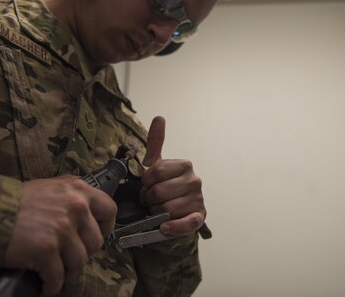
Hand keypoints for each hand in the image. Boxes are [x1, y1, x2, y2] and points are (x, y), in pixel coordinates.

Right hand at [2, 175, 116, 296]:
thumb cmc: (13, 201)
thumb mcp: (48, 187)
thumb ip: (70, 195)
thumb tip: (87, 210)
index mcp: (78, 189)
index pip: (109, 210)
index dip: (105, 227)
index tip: (97, 235)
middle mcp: (75, 206)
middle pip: (95, 242)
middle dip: (82, 253)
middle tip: (67, 257)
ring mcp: (62, 228)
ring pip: (79, 262)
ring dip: (66, 270)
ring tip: (53, 270)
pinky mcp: (47, 249)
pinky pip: (58, 277)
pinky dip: (50, 285)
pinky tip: (43, 284)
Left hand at [140, 116, 205, 235]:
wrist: (177, 212)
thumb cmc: (165, 187)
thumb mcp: (158, 165)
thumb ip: (156, 142)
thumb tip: (159, 117)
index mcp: (185, 165)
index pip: (155, 171)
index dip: (145, 181)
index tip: (146, 185)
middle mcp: (195, 181)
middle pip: (158, 192)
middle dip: (149, 199)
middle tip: (151, 200)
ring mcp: (199, 200)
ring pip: (166, 209)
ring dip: (156, 213)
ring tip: (158, 210)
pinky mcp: (199, 218)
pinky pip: (184, 224)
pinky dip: (172, 227)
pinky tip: (165, 226)